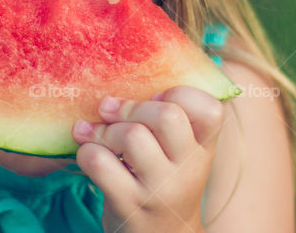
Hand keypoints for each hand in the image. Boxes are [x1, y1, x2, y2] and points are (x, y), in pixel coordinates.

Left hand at [71, 86, 224, 232]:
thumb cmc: (162, 181)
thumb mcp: (177, 152)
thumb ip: (165, 118)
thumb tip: (116, 89)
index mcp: (204, 149)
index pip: (209, 108)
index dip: (177, 94)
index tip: (155, 100)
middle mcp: (190, 170)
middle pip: (166, 116)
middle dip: (130, 108)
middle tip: (111, 112)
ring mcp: (161, 190)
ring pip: (131, 136)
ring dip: (103, 130)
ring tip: (94, 135)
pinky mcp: (130, 206)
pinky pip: (100, 161)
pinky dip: (86, 151)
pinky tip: (87, 154)